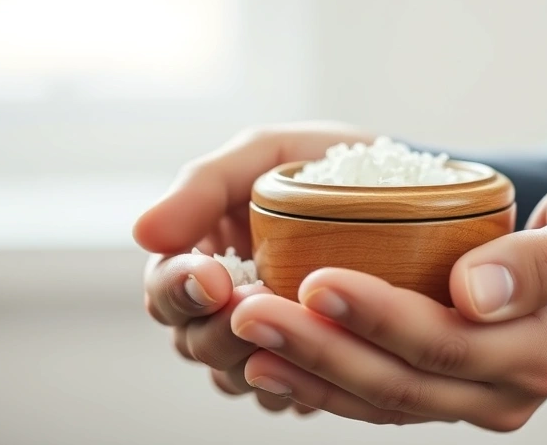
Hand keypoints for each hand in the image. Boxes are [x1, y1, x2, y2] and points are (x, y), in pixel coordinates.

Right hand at [133, 122, 373, 414]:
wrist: (404, 186)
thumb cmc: (322, 163)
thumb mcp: (266, 153)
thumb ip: (204, 184)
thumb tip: (143, 232)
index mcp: (201, 253)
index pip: (165, 288)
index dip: (179, 289)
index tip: (214, 280)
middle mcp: (223, 303)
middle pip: (192, 341)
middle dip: (219, 329)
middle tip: (260, 304)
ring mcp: (262, 337)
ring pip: (232, 376)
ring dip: (258, 361)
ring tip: (302, 330)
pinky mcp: (302, 364)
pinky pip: (283, 394)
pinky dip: (296, 382)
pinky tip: (328, 357)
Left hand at [227, 157, 546, 429]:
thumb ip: (544, 260)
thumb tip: (473, 293)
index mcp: (541, 348)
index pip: (445, 342)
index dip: (376, 316)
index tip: (314, 279)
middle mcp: (507, 389)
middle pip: (399, 380)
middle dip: (319, 347)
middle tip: (247, 309)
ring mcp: (480, 397)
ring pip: (382, 399)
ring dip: (309, 370)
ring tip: (244, 337)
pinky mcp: (456, 389)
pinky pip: (384, 397)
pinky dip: (328, 381)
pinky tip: (275, 358)